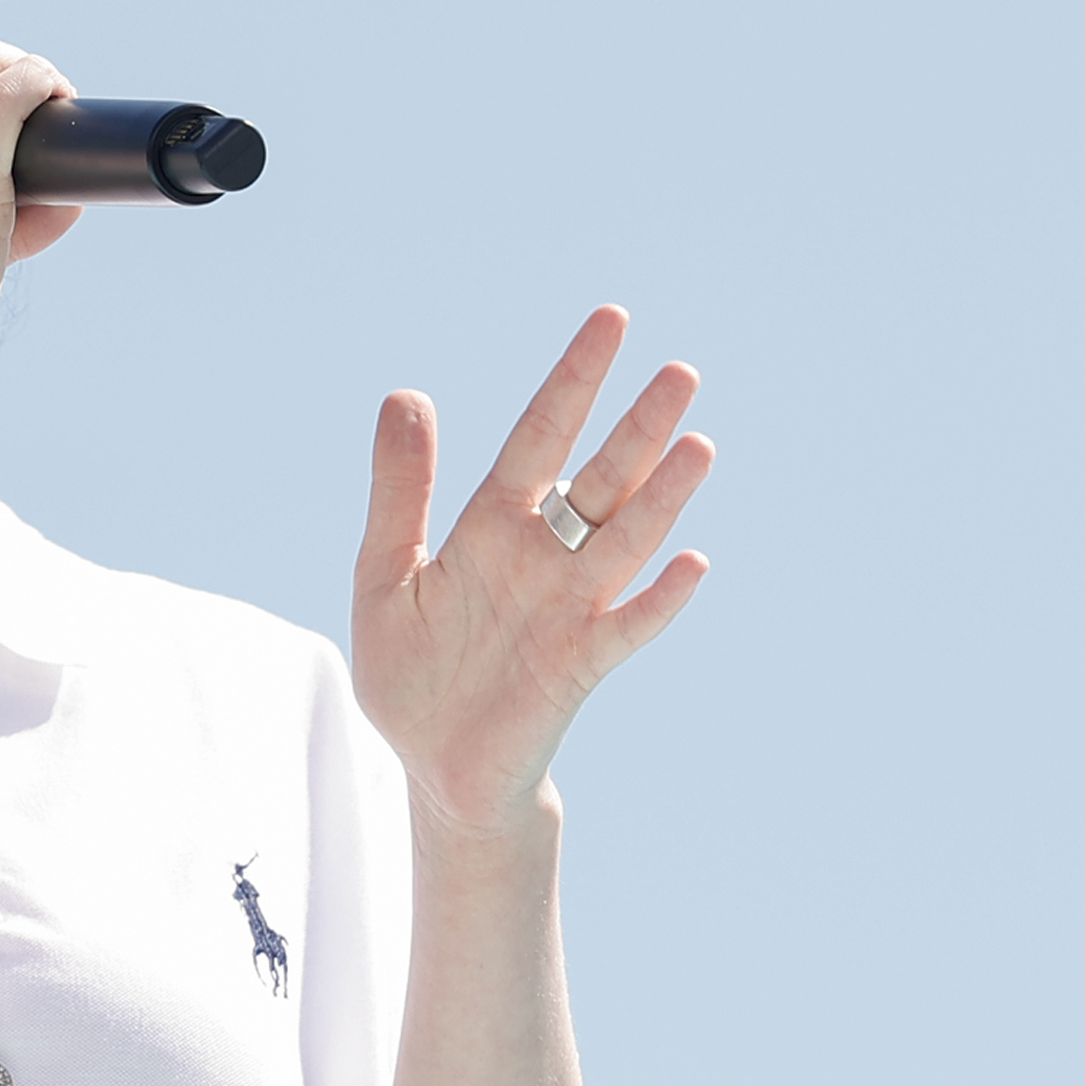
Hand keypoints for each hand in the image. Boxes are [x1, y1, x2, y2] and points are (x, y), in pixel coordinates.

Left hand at [353, 306, 714, 838]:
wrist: (433, 765)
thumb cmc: (412, 671)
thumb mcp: (385, 573)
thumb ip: (399, 491)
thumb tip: (407, 395)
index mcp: (491, 527)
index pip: (540, 437)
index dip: (573, 381)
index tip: (612, 320)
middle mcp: (541, 559)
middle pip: (599, 480)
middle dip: (637, 428)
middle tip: (681, 370)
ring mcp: (568, 611)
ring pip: (623, 542)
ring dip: (662, 498)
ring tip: (699, 443)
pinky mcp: (579, 668)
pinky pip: (625, 629)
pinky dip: (658, 600)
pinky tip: (693, 562)